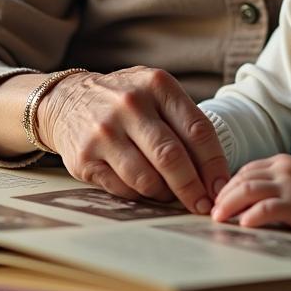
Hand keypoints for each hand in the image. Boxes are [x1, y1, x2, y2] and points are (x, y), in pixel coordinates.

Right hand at [40, 67, 229, 214]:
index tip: (222, 187)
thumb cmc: (126, 101)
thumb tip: (216, 174)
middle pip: (172, 157)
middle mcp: (130, 104)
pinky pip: (123, 189)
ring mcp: (105, 131)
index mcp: (157, 86)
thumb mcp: (156, 94)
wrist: (68, 100)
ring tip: (169, 194)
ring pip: (147, 179)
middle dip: (193, 188)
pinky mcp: (85, 157)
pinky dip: (139, 196)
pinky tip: (143, 189)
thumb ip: (184, 123)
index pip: (197, 130)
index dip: (214, 165)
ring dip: (165, 194)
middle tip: (203, 205)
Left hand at [210, 155, 290, 236]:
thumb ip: (271, 182)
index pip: (245, 171)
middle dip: (223, 196)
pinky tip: (242, 224)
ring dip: (229, 205)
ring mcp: (289, 186)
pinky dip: (252, 215)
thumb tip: (241, 199)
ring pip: (249, 190)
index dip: (227, 186)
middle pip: (242, 179)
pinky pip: (268, 208)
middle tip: (212, 211)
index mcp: (279, 162)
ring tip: (218, 218)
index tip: (217, 200)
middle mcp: (282, 170)